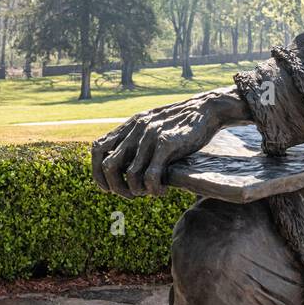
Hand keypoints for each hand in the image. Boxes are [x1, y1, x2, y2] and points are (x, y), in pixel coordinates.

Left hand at [91, 87, 248, 198]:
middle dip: (115, 187)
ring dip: (136, 191)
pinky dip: (152, 189)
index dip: (97, 172)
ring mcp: (150, 136)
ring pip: (129, 174)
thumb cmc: (180, 123)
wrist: (206, 109)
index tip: (108, 187)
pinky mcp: (166, 144)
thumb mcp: (152, 125)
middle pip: (108, 166)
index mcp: (129, 126)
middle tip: (130, 195)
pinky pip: (150, 176)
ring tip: (149, 192)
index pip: (97, 149)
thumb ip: (136, 138)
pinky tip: (161, 191)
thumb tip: (122, 162)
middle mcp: (135, 130)